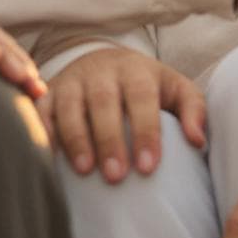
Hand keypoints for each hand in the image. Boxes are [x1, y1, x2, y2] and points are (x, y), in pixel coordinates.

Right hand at [40, 47, 206, 182]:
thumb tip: (197, 141)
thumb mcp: (175, 89)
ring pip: (70, 106)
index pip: (142, 98)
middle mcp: (102, 72)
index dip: (145, 132)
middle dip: (109, 139)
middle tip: (116, 176)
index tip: (148, 167)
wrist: (102, 61)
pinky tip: (48, 159)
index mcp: (136, 71)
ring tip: (85, 170)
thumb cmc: (144, 87)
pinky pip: (40, 111)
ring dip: (76, 138)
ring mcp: (72, 81)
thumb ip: (192, 110)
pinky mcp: (49, 93)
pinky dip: (43, 132)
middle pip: (104, 101)